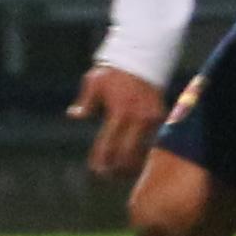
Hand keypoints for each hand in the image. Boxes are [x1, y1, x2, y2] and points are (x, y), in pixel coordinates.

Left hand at [69, 63, 163, 183]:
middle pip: (127, 155)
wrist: (143, 58)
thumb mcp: (95, 82)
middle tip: (107, 176)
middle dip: (116, 169)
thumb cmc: (114, 72)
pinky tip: (134, 161)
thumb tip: (74, 116)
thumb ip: (85, 102)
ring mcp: (152, 119)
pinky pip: (152, 142)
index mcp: (119, 111)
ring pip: (142, 152)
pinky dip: (142, 153)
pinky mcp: (161, 118)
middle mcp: (138, 118)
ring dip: (130, 166)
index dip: (101, 160)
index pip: (108, 144)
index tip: (95, 170)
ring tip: (119, 173)